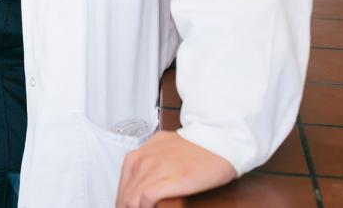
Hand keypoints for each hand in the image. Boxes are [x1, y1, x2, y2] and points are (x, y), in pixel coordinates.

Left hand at [115, 130, 235, 207]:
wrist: (220, 141)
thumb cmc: (196, 147)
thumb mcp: (163, 147)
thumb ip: (150, 160)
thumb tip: (142, 179)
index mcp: (141, 153)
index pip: (122, 184)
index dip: (124, 201)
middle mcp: (145, 159)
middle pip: (125, 194)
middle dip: (127, 207)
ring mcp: (158, 168)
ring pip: (132, 198)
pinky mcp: (174, 178)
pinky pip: (147, 198)